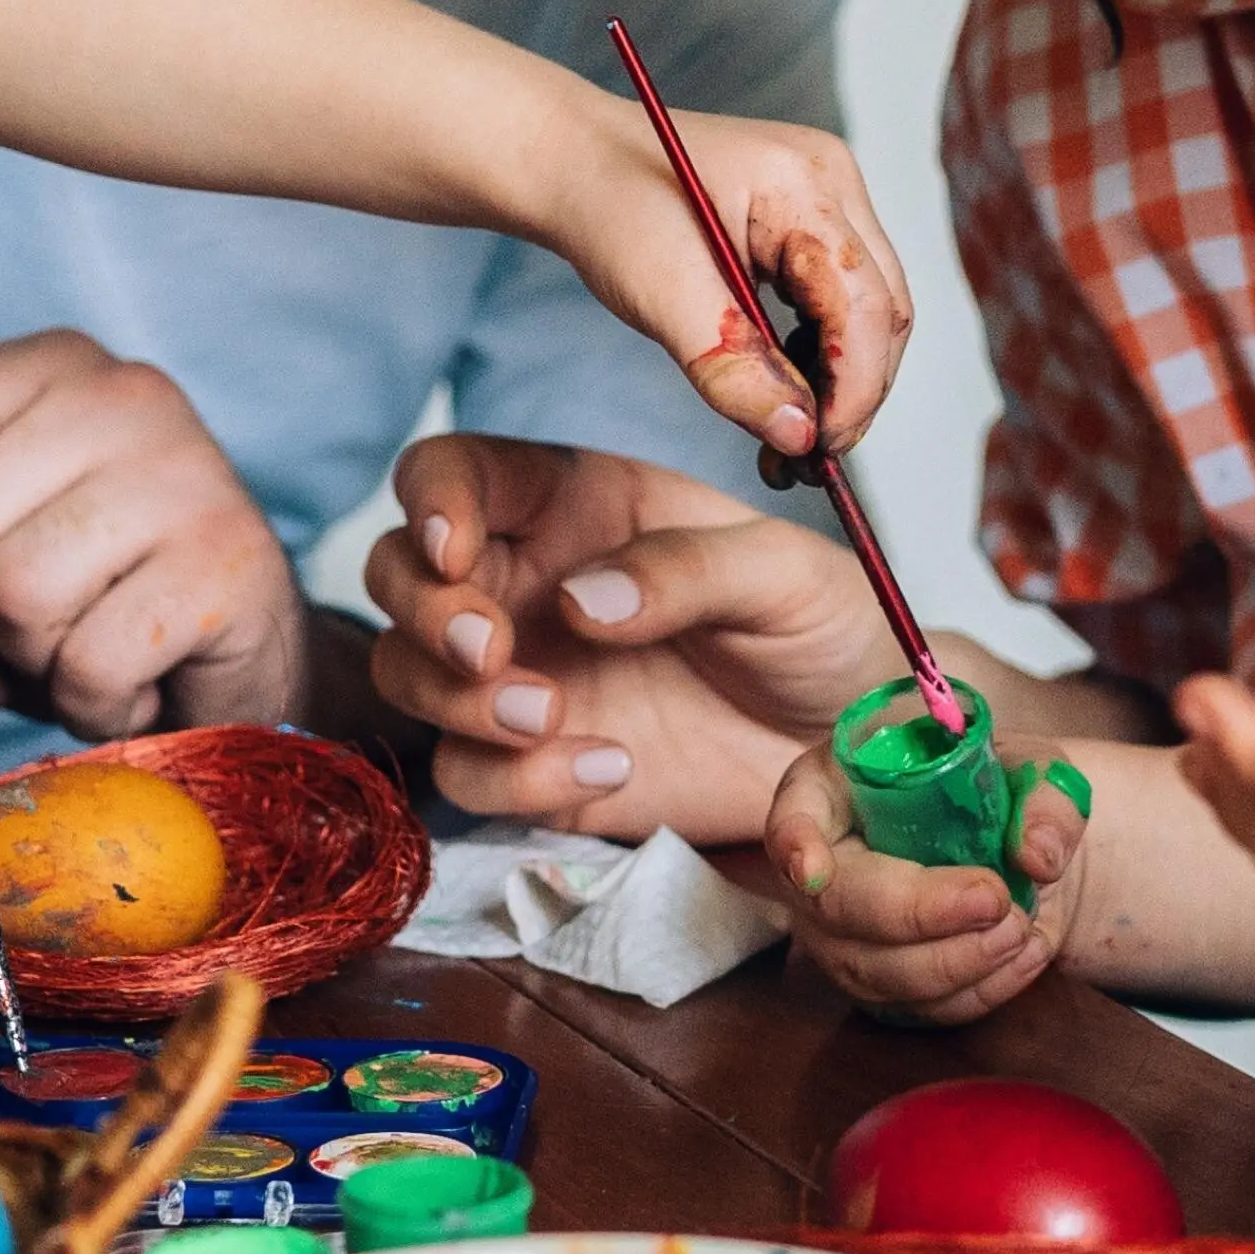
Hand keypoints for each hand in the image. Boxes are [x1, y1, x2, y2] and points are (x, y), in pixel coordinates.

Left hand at [0, 329, 304, 734]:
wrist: (241, 666)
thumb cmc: (91, 604)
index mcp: (49, 368)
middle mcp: (122, 395)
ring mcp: (186, 470)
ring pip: (15, 592)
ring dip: (25, 668)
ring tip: (70, 664)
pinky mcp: (229, 561)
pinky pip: (90, 660)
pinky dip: (91, 705)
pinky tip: (130, 688)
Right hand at [370, 432, 887, 840]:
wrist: (855, 749)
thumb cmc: (824, 630)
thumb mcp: (785, 574)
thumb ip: (686, 568)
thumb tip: (580, 600)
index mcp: (575, 504)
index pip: (454, 473)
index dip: (431, 500)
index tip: (457, 548)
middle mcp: (527, 584)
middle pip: (399, 574)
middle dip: (425, 612)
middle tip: (492, 650)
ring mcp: (522, 676)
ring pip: (408, 675)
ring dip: (454, 699)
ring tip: (550, 717)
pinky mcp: (534, 768)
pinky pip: (468, 774)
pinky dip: (514, 780)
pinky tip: (612, 768)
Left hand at [539, 98, 908, 463]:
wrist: (576, 164)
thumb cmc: (611, 207)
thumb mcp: (662, 292)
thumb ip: (732, 366)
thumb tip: (798, 435)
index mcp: (804, 182)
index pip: (865, 302)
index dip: (854, 388)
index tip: (818, 449)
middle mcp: (833, 183)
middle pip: (881, 311)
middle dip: (851, 393)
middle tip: (802, 458)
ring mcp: (828, 200)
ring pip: (868, 313)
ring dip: (837, 383)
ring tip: (787, 439)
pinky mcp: (811, 225)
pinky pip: (839, 303)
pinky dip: (818, 357)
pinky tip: (780, 392)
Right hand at [752, 741, 1082, 1027]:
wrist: (1011, 854)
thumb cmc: (995, 793)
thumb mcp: (1029, 769)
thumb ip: (1044, 799)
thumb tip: (1036, 858)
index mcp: (831, 792)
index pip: (793, 817)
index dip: (796, 844)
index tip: (812, 867)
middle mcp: (820, 870)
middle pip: (838, 908)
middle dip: (918, 913)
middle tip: (995, 899)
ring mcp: (840, 938)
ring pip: (875, 972)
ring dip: (954, 961)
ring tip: (1020, 929)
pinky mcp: (879, 987)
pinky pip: (916, 1010)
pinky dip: (978, 991)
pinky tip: (1024, 955)